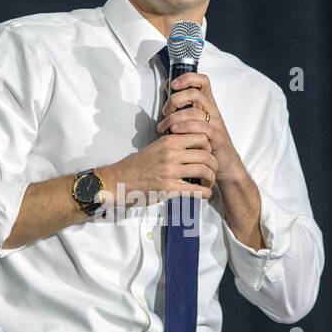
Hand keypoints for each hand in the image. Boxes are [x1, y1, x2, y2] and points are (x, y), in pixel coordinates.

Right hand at [103, 130, 217, 202]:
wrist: (118, 181)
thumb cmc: (135, 166)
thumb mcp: (155, 148)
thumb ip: (173, 146)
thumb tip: (191, 148)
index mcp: (168, 141)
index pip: (200, 137)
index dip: (209, 147)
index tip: (208, 154)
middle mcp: (171, 153)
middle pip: (206, 154)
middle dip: (214, 164)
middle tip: (212, 171)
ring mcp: (170, 170)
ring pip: (204, 170)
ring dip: (211, 178)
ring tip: (208, 183)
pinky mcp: (169, 188)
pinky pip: (196, 190)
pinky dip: (205, 193)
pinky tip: (204, 194)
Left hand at [155, 72, 241, 183]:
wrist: (224, 164)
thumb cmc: (205, 143)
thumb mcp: (194, 123)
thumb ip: (183, 108)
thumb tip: (168, 90)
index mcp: (207, 104)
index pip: (202, 81)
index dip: (187, 77)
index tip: (172, 84)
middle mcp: (212, 110)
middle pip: (194, 92)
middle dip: (175, 99)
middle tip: (165, 112)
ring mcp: (215, 123)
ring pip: (195, 110)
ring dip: (175, 117)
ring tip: (164, 127)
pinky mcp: (216, 136)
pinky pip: (201, 126)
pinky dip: (185, 127)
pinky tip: (174, 132)